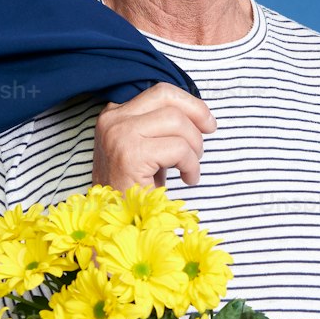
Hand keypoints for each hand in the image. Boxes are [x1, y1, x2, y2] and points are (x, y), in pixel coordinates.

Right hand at [92, 83, 216, 191]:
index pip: (159, 92)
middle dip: (197, 114)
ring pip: (176, 121)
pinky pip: (178, 149)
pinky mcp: (129, 156)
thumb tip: (200, 115)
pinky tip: (188, 179)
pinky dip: (191, 164)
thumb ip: (162, 128)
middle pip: (166, 95)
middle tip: (207, 139)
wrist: (116, 226)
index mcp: (114, 115)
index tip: (207, 122)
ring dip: (194, 147)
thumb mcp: (146, 150)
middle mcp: (112, 120)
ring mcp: (119, 135)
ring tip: (191, 168)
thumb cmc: (135, 190)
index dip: (189, 103)